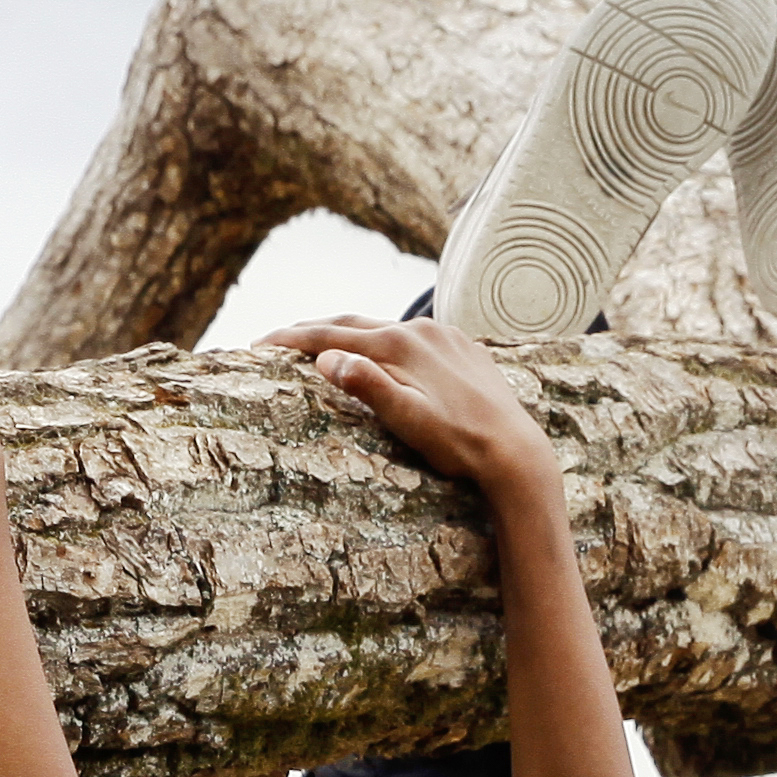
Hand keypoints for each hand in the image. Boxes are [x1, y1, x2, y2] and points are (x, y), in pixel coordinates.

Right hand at [269, 315, 555, 496]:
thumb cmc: (459, 444)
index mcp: (401, 345)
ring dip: (352, 335)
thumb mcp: (407, 420)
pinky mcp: (465, 349)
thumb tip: (325, 358)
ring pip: (386, 328)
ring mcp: (447, 337)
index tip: (259, 343)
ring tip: (326, 344)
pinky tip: (384, 352)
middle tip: (280, 339)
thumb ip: (367, 385)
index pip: (333, 336)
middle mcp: (423, 330)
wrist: (516, 452)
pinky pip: (415, 338)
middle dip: (315, 330)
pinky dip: (387, 341)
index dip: (293, 339)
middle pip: (355, 324)